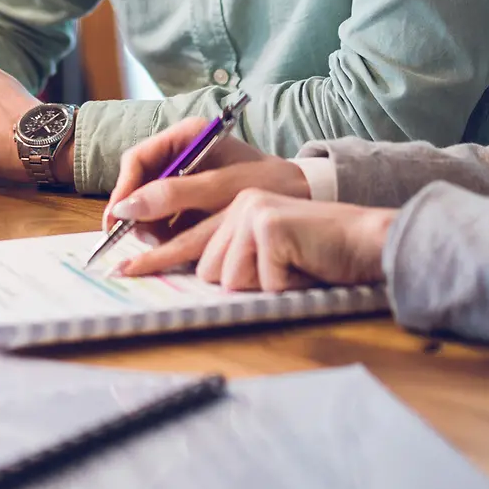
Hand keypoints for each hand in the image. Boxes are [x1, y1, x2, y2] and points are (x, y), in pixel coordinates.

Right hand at [103, 115, 307, 234]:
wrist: (306, 195)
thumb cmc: (267, 184)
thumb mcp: (219, 189)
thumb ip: (172, 196)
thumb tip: (125, 208)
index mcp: (186, 136)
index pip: (138, 159)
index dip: (123, 189)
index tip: (116, 219)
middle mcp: (182, 152)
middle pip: (140, 182)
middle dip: (136, 212)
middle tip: (137, 239)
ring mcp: (188, 176)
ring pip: (151, 202)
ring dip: (150, 225)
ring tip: (159, 244)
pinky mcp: (196, 197)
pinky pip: (168, 215)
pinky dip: (167, 231)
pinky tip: (173, 245)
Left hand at [120, 190, 395, 291]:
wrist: (366, 240)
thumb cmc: (319, 253)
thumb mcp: (269, 251)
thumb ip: (233, 252)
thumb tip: (203, 276)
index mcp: (234, 205)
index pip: (186, 236)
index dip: (156, 257)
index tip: (123, 271)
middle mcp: (238, 202)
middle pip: (207, 267)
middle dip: (242, 283)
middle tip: (267, 271)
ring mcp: (252, 211)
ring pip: (228, 278)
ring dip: (264, 286)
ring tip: (293, 268)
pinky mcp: (269, 226)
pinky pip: (259, 282)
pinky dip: (284, 286)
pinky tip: (303, 268)